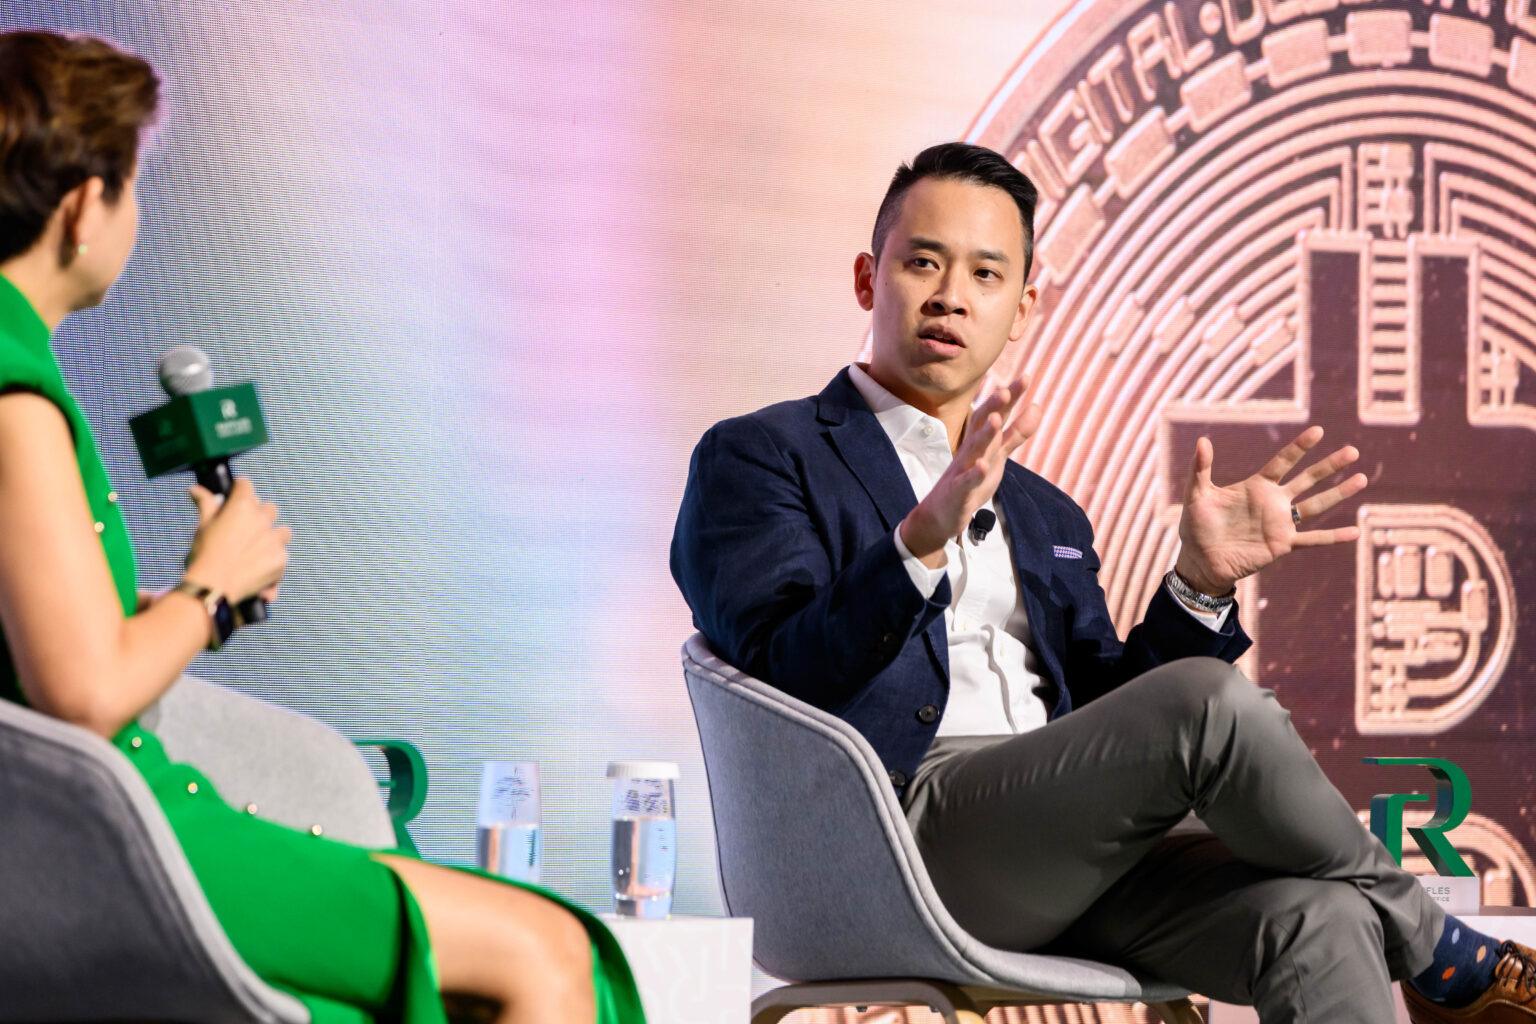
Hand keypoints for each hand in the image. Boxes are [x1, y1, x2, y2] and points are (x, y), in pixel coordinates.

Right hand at [183, 477, 291, 603]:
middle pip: (268, 508)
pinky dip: (272, 562)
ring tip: (256, 552)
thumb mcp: (203, 527)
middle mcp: (262, 519)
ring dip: (273, 538)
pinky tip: (257, 571)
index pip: (245, 485)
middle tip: (244, 530)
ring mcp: (274, 540)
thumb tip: (195, 488)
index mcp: (241, 506)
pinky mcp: (281, 559)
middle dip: (259, 516)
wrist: (213, 587)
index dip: (239, 490)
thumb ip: (204, 504)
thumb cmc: (204, 554)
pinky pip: (282, 555)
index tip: (236, 496)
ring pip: (282, 532)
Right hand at [899, 380, 1042, 565]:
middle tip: (1006, 390)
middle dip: (993, 407)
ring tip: (996, 420)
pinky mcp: (958, 491)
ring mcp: (962, 470)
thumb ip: (1016, 432)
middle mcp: (970, 450)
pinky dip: (974, 473)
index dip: (1010, 397)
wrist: (940, 513)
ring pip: (973, 450)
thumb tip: (1037, 406)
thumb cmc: (971, 479)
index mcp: (979, 440)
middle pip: (982, 425)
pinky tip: (982, 465)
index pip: (995, 413)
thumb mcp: (998, 455)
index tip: (1026, 376)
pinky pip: (966, 481)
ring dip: (984, 435)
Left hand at [1174, 425, 1366, 595]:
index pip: (1282, 462)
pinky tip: (1355, 532)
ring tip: (1361, 479)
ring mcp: (1281, 523)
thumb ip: (1201, 469)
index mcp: (1256, 486)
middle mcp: (1274, 502)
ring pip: (1316, 505)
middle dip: (1329, 465)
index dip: (1299, 447)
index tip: (1318, 431)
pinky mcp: (1283, 544)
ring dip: (1338, 493)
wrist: (1200, 561)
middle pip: (1307, 479)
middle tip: (1352, 451)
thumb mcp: (1198, 495)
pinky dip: (1333, 536)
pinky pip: (1313, 539)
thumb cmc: (1197, 527)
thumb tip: (1203, 440)